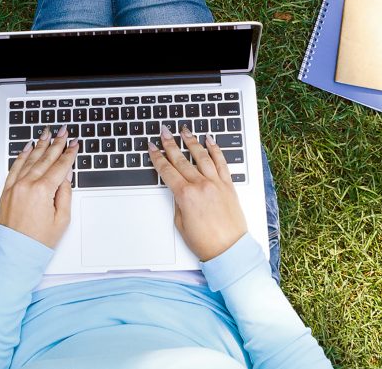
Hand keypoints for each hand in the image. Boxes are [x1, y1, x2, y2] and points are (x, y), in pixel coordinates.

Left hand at [0, 126, 77, 247]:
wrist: (17, 252)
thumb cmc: (39, 240)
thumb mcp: (62, 219)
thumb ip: (65, 194)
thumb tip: (65, 176)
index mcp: (43, 191)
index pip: (60, 167)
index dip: (69, 154)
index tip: (74, 144)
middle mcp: (27, 185)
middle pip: (45, 158)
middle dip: (56, 143)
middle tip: (63, 131)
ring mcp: (15, 186)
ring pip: (29, 159)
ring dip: (40, 145)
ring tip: (46, 133)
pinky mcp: (7, 190)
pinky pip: (15, 167)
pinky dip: (22, 156)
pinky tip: (28, 147)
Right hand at [147, 125, 247, 260]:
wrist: (229, 250)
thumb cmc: (205, 242)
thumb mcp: (180, 223)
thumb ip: (178, 202)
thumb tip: (179, 191)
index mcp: (186, 195)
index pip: (167, 171)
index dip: (157, 157)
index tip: (152, 148)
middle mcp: (201, 186)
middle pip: (181, 160)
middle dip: (170, 144)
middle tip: (164, 132)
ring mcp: (216, 184)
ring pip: (201, 156)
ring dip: (192, 141)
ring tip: (185, 130)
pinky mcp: (228, 186)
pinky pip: (221, 163)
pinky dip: (215, 150)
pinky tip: (210, 141)